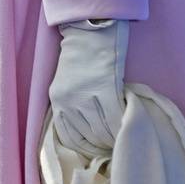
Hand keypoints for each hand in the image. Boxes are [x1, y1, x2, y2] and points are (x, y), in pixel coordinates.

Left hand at [47, 19, 127, 158]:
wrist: (89, 31)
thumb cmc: (80, 58)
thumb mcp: (66, 84)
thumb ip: (72, 107)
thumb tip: (88, 134)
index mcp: (57, 100)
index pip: (70, 137)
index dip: (86, 149)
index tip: (98, 152)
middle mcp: (68, 101)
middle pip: (89, 137)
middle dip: (103, 146)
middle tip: (115, 148)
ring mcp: (87, 95)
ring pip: (102, 131)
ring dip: (114, 139)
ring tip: (123, 140)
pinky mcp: (106, 88)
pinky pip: (115, 119)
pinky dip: (122, 127)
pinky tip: (127, 128)